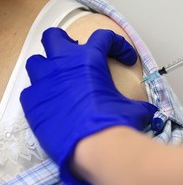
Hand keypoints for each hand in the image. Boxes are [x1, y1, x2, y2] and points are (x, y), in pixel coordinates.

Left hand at [20, 28, 156, 184]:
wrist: (92, 147)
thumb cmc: (113, 124)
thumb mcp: (133, 109)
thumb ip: (138, 104)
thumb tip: (148, 111)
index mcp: (89, 60)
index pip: (104, 37)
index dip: (118, 45)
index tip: (125, 58)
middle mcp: (63, 64)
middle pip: (55, 37)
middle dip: (65, 43)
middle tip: (76, 57)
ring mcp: (44, 81)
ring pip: (37, 61)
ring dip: (48, 68)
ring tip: (60, 80)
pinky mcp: (31, 102)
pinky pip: (31, 91)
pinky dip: (42, 95)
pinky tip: (53, 106)